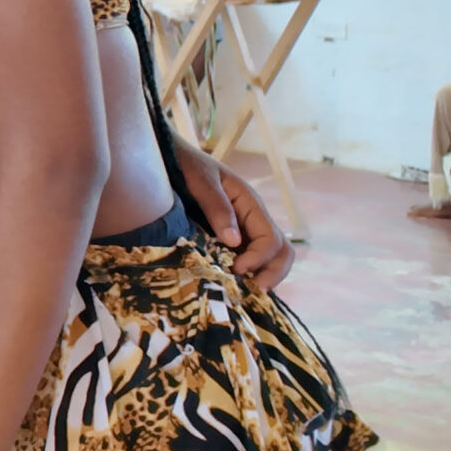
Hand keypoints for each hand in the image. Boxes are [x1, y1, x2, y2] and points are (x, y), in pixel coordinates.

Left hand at [171, 136, 292, 285]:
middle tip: (249, 292)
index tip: (236, 268)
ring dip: (262, 278)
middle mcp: (252, 220)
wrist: (169, 157)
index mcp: (249, 204)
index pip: (271, 239)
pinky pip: (249, 261)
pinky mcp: (229, 240)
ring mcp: (243, 231)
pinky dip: (246, 276)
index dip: (259, 259)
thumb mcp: (200, 180)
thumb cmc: (185, 164)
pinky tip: (229, 286)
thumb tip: (234, 242)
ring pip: (270, 260)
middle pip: (282, 253)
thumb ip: (216, 207)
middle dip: (272, 275)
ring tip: (240, 293)